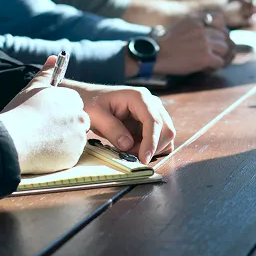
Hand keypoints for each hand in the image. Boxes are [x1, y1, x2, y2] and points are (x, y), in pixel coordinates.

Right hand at [0, 56, 89, 173]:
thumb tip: (54, 58)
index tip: (48, 117)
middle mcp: (80, 117)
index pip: (74, 105)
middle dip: (65, 126)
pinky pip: (69, 155)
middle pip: (78, 122)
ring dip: (63, 141)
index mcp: (73, 99)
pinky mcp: (74, 157)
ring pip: (75, 139)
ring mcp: (78, 138)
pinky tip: (44, 151)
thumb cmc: (21, 112)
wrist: (12, 140)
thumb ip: (47, 73)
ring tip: (42, 140)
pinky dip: (60, 155)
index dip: (60, 111)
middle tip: (45, 130)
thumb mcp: (33, 88)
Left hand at [60, 82, 175, 164]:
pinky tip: (134, 148)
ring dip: (152, 149)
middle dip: (152, 147)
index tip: (143, 158)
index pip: (153, 120)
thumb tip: (128, 145)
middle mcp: (151, 103)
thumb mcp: (95, 115)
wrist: (90, 98)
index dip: (151, 141)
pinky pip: (160, 139)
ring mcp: (153, 112)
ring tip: (129, 150)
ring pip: (166, 136)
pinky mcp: (151, 122)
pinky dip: (151, 148)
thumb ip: (111, 129)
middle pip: (166, 129)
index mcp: (139, 97)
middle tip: (130, 155)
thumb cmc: (91, 103)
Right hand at [154, 13, 235, 75]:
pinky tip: (206, 67)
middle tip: (211, 52)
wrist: (155, 55)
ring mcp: (205, 43)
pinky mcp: (205, 57)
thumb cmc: (165, 43)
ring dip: (218, 56)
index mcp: (195, 18)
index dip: (219, 28)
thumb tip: (210, 34)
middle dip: (219, 45)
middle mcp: (202, 29)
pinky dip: (214, 66)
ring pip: (225, 49)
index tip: (214, 36)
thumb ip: (195, 25)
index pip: (219, 18)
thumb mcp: (180, 25)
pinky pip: (220, 62)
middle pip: (223, 36)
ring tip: (208, 60)